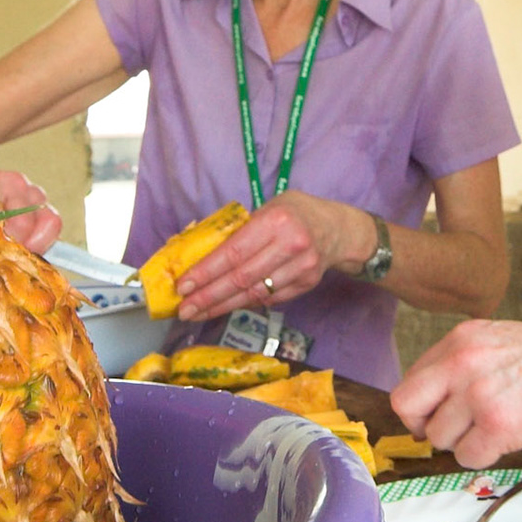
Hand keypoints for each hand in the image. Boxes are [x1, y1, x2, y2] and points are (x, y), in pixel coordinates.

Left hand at [173, 191, 365, 320]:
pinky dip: (245, 304)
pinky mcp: (307, 285)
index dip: (206, 272)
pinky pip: (269, 299)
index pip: (233, 252)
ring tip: (198, 313)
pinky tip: (226, 306)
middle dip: (208, 296)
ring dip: (222, 306)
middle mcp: (290, 245)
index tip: (183, 285)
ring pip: (254, 294)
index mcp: (275, 220)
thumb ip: (239, 228)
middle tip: (184, 309)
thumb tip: (198, 252)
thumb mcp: (268, 207)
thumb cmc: (294, 213)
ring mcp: (301, 268)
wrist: (338, 229)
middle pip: (241, 278)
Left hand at [389, 319, 521, 468]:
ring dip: (464, 443)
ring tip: (497, 431)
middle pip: (407, 407)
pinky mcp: (498, 424)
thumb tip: (438, 399)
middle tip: (454, 434)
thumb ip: (466, 363)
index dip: (425, 405)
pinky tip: (510, 440)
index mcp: (462, 339)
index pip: (413, 380)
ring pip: (439, 438)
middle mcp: (461, 362)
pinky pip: (468, 457)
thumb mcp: (503, 342)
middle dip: (426, 427)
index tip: (443, 415)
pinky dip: (485, 458)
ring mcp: (477, 393)